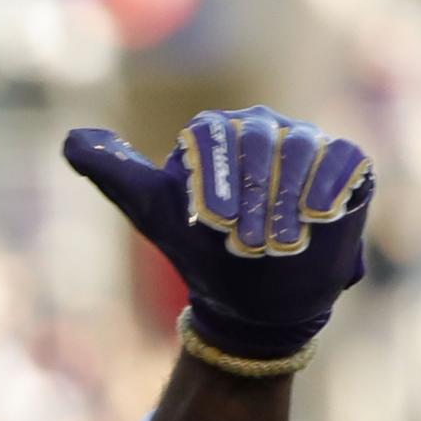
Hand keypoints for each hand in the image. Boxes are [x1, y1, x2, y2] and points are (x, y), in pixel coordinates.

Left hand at [64, 107, 373, 360]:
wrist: (252, 293)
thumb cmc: (199, 246)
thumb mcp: (149, 208)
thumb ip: (111, 169)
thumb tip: (74, 138)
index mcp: (218, 131)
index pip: (212, 136)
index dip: (211, 179)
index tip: (209, 222)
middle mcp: (264, 127)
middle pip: (259, 140)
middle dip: (252, 193)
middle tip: (247, 240)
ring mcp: (307, 143)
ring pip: (302, 147)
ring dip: (288, 196)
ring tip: (279, 240)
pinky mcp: (347, 163)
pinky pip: (344, 158)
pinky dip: (330, 185)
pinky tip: (319, 216)